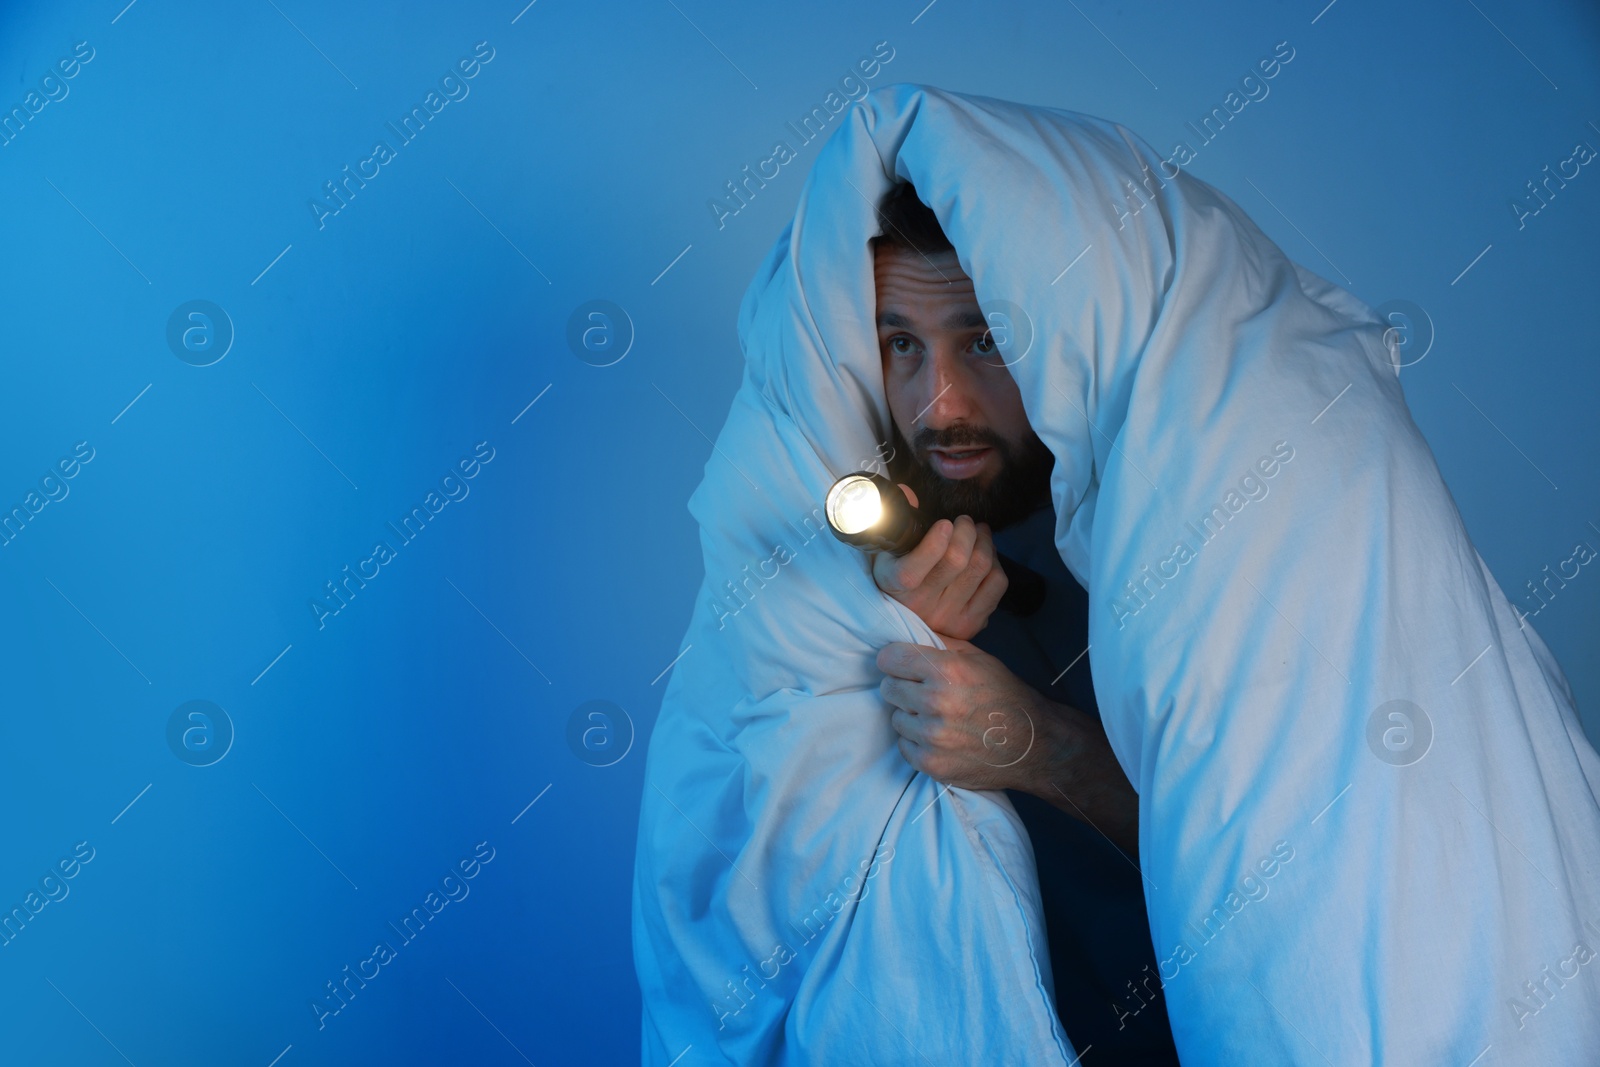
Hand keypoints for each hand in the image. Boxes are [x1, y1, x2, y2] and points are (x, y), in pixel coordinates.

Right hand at [871, 494, 1007, 640]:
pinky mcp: (972, 624)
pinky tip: (985, 556)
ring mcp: (949, 618)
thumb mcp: (887, 550)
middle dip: (967, 530)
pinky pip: (997, 583)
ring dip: (984, 541)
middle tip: (965, 521)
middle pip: (958, 560)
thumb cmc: (896, 575)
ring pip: (981, 567)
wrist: (907, 622)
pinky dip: (996, 562)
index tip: (945, 523)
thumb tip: (909, 492)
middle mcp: (922, 606)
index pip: (914, 569)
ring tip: (978, 532)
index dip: (935, 541)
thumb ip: (897, 521)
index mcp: (895, 585)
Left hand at [877, 638, 1139, 855]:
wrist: (1033, 744)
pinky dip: (917, 742)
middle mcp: (935, 702)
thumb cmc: (1006, 696)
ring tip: (939, 717)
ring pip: (896, 719)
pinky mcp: (932, 763)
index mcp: (945, 670)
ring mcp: (932, 737)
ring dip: (912, 717)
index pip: (889, 659)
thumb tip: (905, 634)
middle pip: (888, 688)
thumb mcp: (978, 658)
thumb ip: (939, 644)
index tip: (907, 667)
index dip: (898, 661)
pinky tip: (941, 738)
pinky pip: (904, 746)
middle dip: (904, 688)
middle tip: (927, 693)